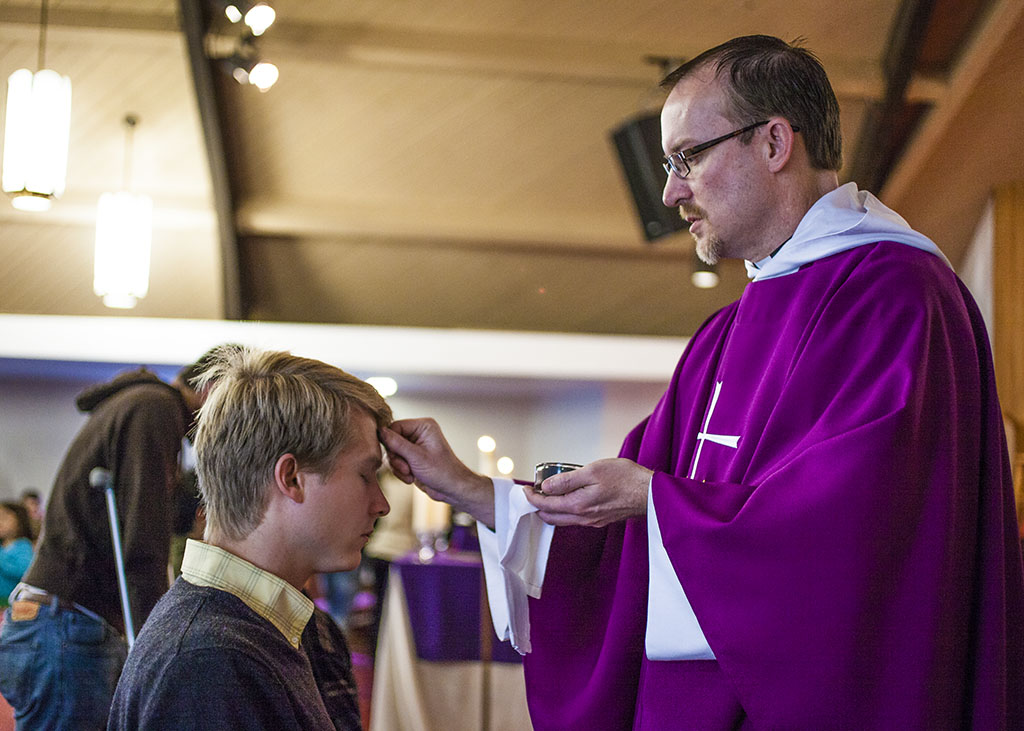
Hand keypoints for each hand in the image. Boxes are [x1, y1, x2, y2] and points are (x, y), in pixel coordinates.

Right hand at [379, 418, 494, 525]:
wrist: (452, 489)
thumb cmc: (441, 471)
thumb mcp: (416, 457)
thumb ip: (396, 443)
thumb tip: (380, 431)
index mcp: (423, 426)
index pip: (395, 426)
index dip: (391, 442)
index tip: (395, 456)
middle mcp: (419, 433)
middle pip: (392, 440)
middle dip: (397, 458)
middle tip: (405, 468)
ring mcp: (416, 446)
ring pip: (393, 453)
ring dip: (398, 467)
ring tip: (409, 474)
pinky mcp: (413, 458)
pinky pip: (397, 461)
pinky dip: (401, 471)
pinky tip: (411, 478)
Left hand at [524, 458, 650, 527]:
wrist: (650, 494)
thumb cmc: (625, 479)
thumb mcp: (593, 471)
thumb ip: (567, 480)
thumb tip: (546, 487)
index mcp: (578, 506)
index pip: (546, 505)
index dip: (531, 498)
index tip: (524, 490)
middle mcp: (583, 518)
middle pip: (551, 517)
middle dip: (538, 506)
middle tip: (532, 493)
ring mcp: (593, 521)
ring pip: (563, 520)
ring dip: (551, 509)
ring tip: (547, 495)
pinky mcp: (601, 520)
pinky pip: (575, 519)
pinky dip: (565, 510)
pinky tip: (568, 498)